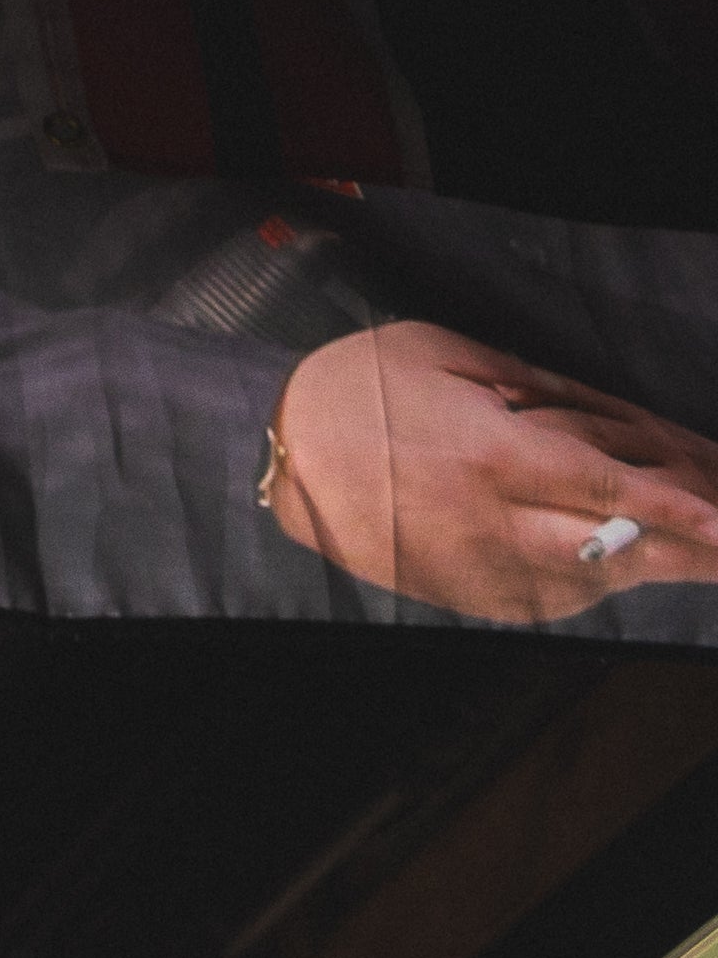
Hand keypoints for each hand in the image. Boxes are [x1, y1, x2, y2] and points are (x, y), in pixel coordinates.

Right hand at [270, 324, 717, 620]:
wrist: (280, 445)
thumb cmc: (365, 385)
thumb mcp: (459, 357)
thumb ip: (543, 388)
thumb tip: (613, 416)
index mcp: (493, 455)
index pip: (608, 491)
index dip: (677, 509)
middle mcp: (484, 520)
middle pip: (606, 550)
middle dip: (681, 553)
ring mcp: (462, 562)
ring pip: (574, 583)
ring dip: (638, 572)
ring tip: (689, 561)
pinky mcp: (443, 586)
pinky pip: (528, 600)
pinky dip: (581, 589)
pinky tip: (608, 574)